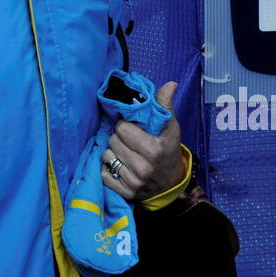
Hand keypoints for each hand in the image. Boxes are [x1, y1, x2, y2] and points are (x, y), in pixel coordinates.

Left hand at [101, 81, 184, 201]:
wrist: (171, 185)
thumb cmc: (169, 151)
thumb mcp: (171, 129)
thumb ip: (165, 105)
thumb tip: (170, 84)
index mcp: (154, 150)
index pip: (123, 129)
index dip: (126, 125)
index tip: (132, 128)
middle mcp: (143, 168)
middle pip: (113, 141)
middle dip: (119, 137)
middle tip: (129, 140)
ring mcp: (133, 182)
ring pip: (106, 155)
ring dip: (113, 152)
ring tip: (125, 152)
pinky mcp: (124, 193)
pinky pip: (104, 173)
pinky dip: (108, 168)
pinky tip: (120, 165)